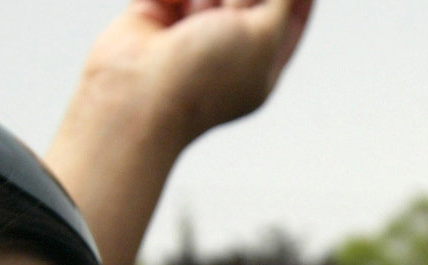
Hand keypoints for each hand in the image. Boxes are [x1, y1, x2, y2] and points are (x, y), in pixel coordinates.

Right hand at [45, 0, 312, 264]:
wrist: (137, 93)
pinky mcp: (155, 14)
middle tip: (230, 10)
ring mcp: (190, 30)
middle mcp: (227, 46)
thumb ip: (283, 1)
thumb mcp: (265, 37)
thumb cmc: (202, 78)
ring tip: (200, 11)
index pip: (290, 17)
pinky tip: (170, 9)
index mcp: (260, 64)